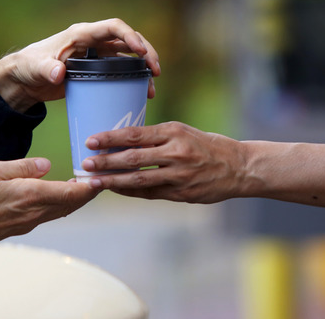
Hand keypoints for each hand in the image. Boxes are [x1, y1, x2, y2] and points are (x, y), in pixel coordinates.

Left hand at [0, 18, 160, 111]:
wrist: (24, 80)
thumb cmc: (28, 67)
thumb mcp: (36, 67)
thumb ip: (47, 69)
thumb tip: (59, 73)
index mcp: (82, 34)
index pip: (113, 27)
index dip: (130, 36)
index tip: (142, 51)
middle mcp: (93, 42)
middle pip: (127, 40)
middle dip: (146, 52)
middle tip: (156, 70)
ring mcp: (96, 56)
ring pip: (128, 56)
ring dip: (143, 67)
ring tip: (153, 84)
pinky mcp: (96, 70)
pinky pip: (121, 71)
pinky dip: (133, 79)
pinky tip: (142, 93)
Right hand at [0, 158, 97, 244]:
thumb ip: (23, 167)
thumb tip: (47, 165)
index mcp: (29, 194)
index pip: (71, 192)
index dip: (90, 186)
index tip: (102, 177)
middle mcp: (33, 212)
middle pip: (72, 204)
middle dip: (88, 193)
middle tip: (99, 178)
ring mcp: (28, 223)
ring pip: (62, 211)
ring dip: (75, 199)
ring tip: (83, 185)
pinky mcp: (21, 228)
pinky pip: (49, 216)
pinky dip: (60, 205)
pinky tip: (59, 195)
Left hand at [81, 122, 246, 203]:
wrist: (240, 167)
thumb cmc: (207, 145)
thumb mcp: (183, 132)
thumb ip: (157, 137)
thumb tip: (122, 141)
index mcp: (174, 132)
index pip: (136, 134)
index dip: (111, 138)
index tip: (90, 140)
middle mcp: (176, 152)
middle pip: (133, 157)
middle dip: (106, 161)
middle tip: (84, 164)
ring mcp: (179, 175)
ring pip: (139, 179)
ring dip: (113, 181)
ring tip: (93, 181)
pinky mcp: (182, 193)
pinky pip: (150, 193)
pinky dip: (130, 192)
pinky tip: (115, 190)